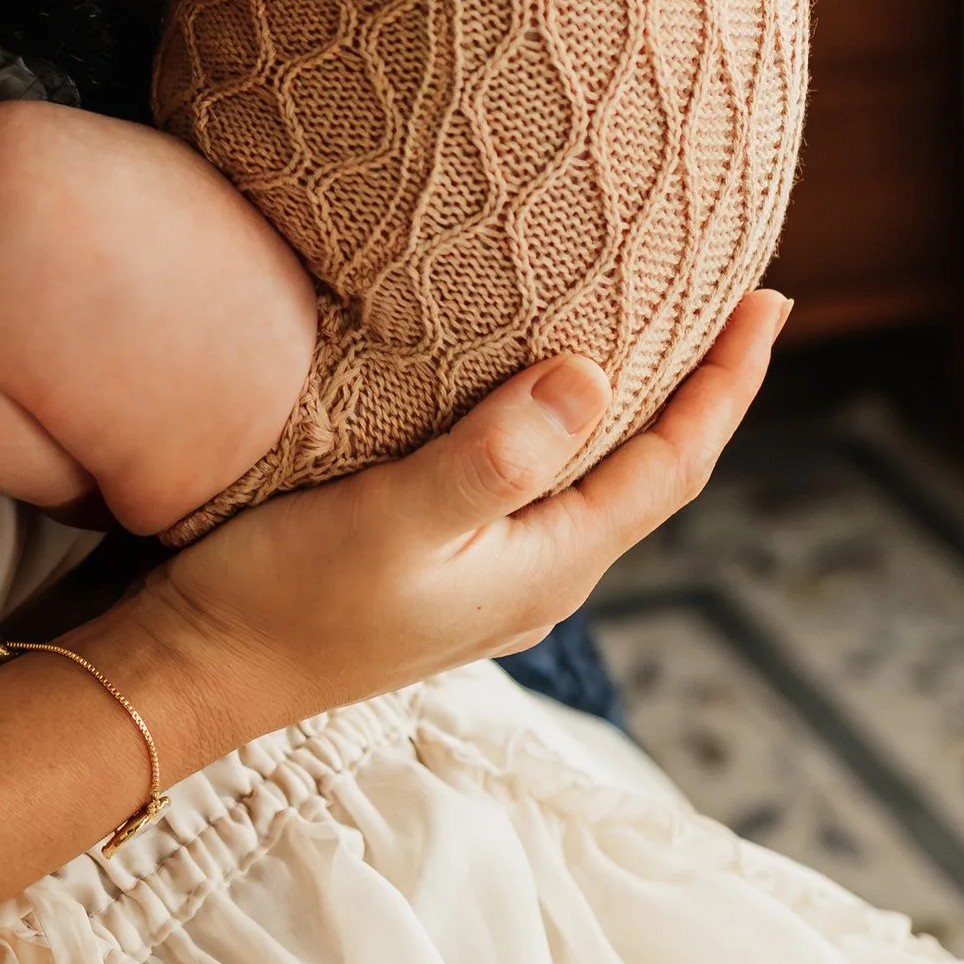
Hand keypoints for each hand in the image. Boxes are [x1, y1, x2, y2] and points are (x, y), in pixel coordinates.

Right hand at [129, 290, 787, 739]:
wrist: (194, 674)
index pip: (675, 463)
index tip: (770, 296)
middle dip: (701, 383)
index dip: (730, 381)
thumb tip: (594, 374)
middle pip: (651, 467)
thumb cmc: (285, 598)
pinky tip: (536, 389)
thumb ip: (494, 456)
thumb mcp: (392, 519)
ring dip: (636, 401)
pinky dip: (565, 422)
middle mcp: (538, 576)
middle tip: (737, 289)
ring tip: (656, 325)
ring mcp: (491, 577)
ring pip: (595, 474)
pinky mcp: (442, 565)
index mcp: (548, 566)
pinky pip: (538, 479)